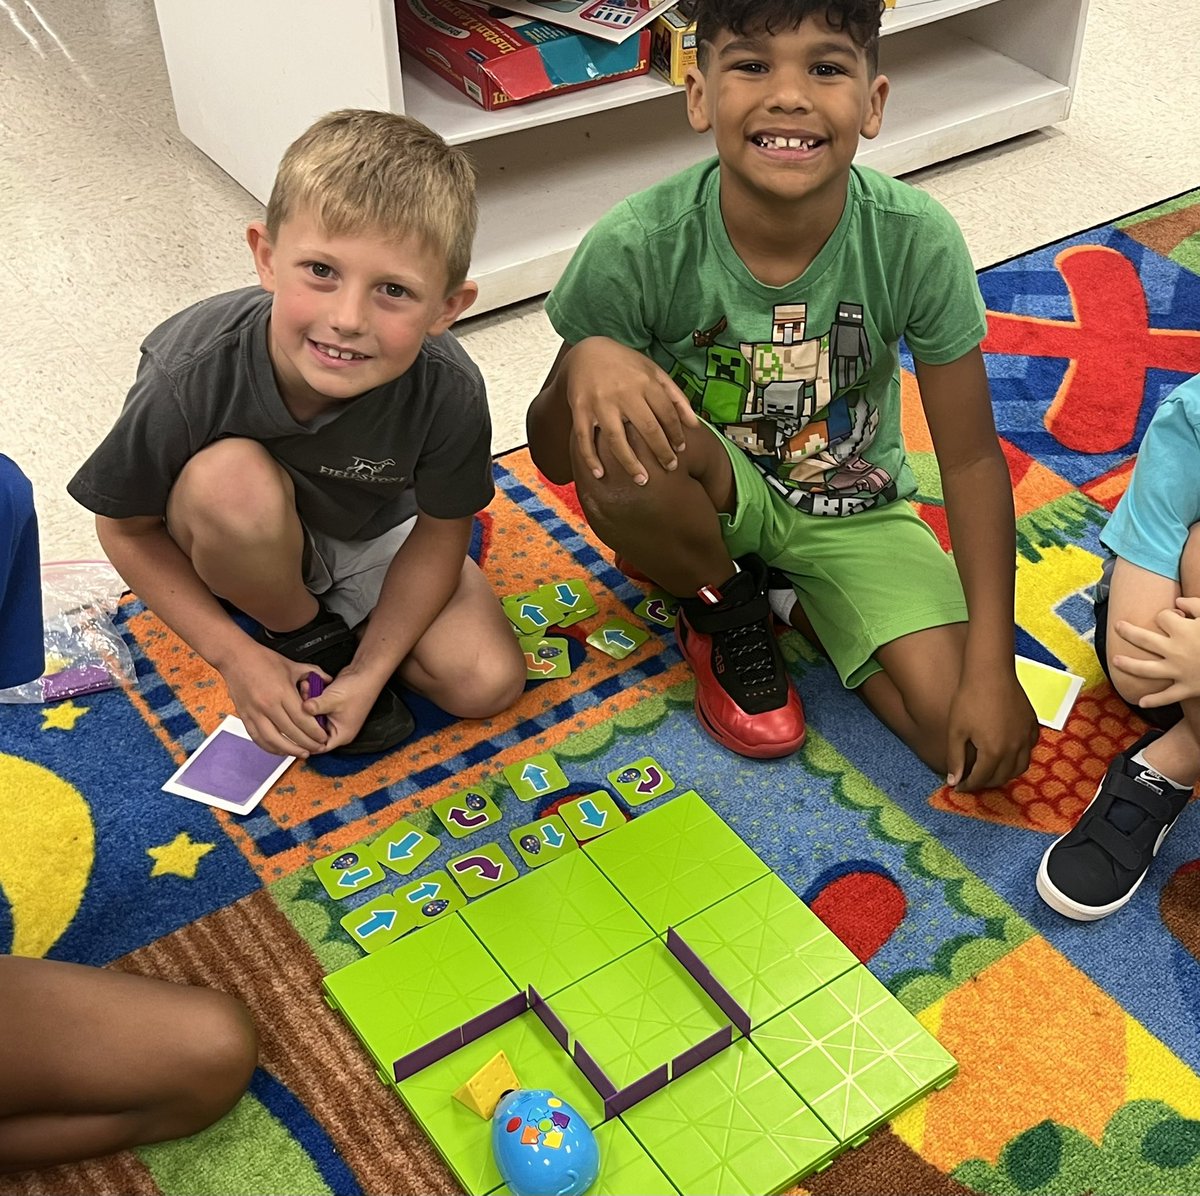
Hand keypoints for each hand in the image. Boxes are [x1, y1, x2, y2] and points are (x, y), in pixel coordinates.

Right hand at [221, 643, 330, 756]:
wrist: (235, 657)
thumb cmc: (263, 660)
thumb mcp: (292, 665)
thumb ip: (312, 673)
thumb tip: (328, 680)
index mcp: (282, 692)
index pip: (302, 720)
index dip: (315, 732)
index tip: (323, 737)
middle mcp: (268, 705)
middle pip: (291, 733)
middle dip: (307, 744)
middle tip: (317, 748)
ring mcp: (254, 712)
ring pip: (273, 740)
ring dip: (289, 750)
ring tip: (302, 753)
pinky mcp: (245, 716)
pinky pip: (258, 738)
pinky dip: (270, 747)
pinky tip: (280, 750)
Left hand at [302, 665, 383, 750]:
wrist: (365, 672)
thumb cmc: (358, 688)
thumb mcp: (333, 700)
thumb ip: (315, 707)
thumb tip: (300, 709)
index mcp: (342, 734)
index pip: (318, 746)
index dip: (305, 741)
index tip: (293, 730)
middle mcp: (337, 728)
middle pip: (313, 730)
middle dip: (304, 715)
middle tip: (297, 703)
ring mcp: (333, 717)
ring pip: (313, 716)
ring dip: (307, 703)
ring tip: (304, 688)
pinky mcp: (330, 707)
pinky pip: (316, 707)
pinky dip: (311, 697)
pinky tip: (308, 685)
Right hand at [565, 337, 699, 483]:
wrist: (586, 352)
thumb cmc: (625, 365)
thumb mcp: (654, 372)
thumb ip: (676, 396)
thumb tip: (695, 425)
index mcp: (644, 382)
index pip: (666, 413)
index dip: (676, 434)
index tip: (681, 449)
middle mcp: (623, 393)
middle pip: (647, 429)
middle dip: (661, 452)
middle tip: (669, 468)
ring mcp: (600, 403)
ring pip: (616, 439)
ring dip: (630, 463)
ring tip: (642, 480)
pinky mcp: (580, 410)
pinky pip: (584, 439)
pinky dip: (590, 458)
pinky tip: (600, 475)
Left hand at [945, 667, 1038, 791]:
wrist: (990, 673)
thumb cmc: (969, 699)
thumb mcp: (957, 731)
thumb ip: (956, 758)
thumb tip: (954, 781)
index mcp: (993, 751)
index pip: (982, 779)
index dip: (969, 785)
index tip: (959, 786)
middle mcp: (1014, 749)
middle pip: (1002, 777)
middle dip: (986, 783)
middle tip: (972, 780)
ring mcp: (1026, 738)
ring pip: (1020, 768)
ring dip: (1004, 774)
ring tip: (989, 771)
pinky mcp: (1033, 726)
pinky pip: (1029, 751)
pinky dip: (1018, 758)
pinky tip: (1007, 753)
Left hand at [1113, 596, 1199, 706]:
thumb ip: (1196, 604)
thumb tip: (1177, 601)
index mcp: (1183, 629)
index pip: (1163, 617)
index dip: (1166, 616)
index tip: (1173, 617)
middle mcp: (1175, 649)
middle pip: (1143, 638)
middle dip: (1128, 631)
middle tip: (1117, 627)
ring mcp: (1178, 670)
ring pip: (1145, 668)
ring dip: (1128, 665)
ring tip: (1115, 660)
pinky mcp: (1187, 688)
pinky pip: (1168, 696)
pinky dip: (1155, 700)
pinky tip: (1141, 702)